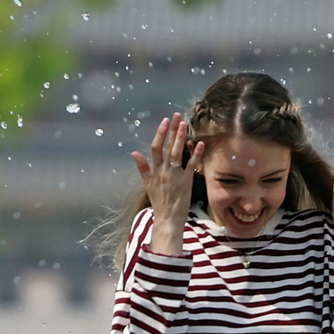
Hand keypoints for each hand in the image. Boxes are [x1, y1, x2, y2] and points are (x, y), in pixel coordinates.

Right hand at [131, 113, 203, 255]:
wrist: (168, 218)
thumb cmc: (159, 201)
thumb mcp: (147, 184)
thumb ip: (142, 167)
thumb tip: (134, 152)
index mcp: (154, 171)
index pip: (155, 148)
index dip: (160, 133)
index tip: (165, 121)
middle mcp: (164, 171)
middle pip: (167, 147)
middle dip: (172, 130)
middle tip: (177, 115)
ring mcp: (175, 176)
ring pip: (177, 153)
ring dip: (181, 138)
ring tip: (184, 123)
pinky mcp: (186, 181)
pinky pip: (191, 165)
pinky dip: (195, 154)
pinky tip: (199, 143)